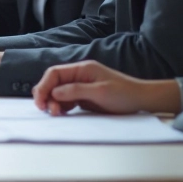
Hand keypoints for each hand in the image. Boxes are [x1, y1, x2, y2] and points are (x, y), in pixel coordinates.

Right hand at [32, 60, 181, 115]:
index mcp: (82, 69)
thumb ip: (75, 91)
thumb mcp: (99, 92)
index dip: (44, 86)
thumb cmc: (124, 94)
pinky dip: (62, 106)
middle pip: (54, 82)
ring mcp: (82, 86)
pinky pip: (67, 100)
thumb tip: (54, 93)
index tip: (40, 101)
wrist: (142, 100)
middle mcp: (79, 76)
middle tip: (47, 110)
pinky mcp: (85, 96)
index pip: (54, 73)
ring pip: (59, 92)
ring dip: (53, 102)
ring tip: (56, 113)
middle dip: (47, 95)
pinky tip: (62, 112)